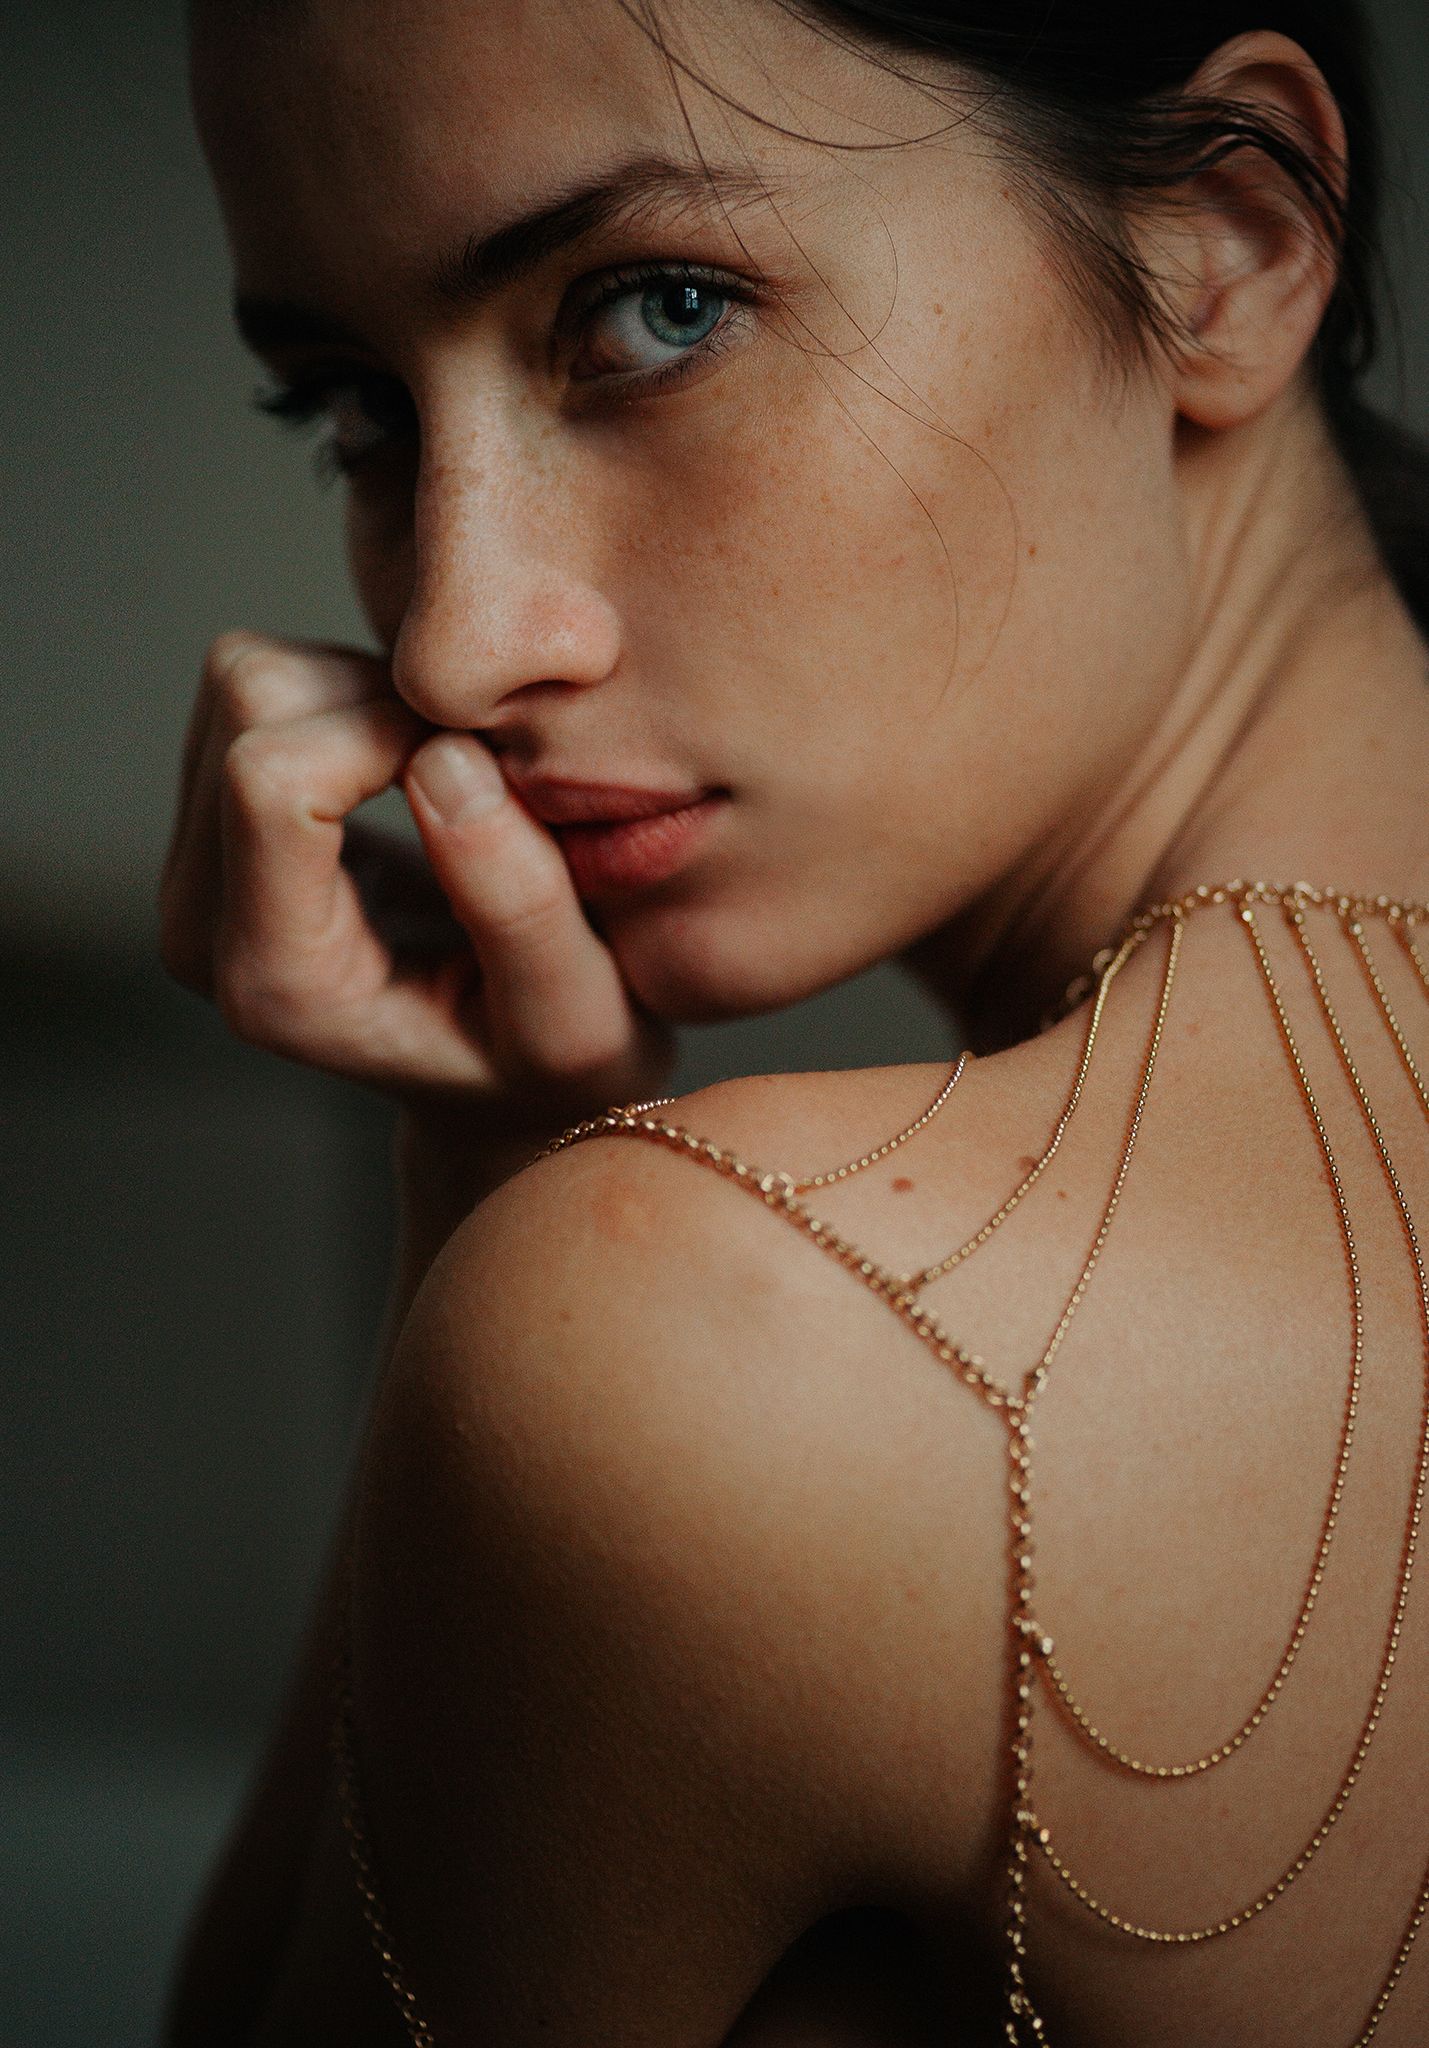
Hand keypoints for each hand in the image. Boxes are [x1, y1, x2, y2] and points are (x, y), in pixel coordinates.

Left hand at [158, 632, 675, 1147]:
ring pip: (245, 676)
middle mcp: (202, 928)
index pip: (271, 780)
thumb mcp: (576, 1019)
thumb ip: (516, 904)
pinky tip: (418, 761)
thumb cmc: (551, 1066)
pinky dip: (355, 688)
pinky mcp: (211, 816)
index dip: (388, 731)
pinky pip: (262, 681)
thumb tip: (441, 760)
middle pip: (248, 706)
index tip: (488, 764)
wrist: (500, 1088)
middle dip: (381, 698)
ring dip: (369, 688)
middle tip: (484, 760)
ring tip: (458, 767)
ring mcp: (196, 870)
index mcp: (279, 985)